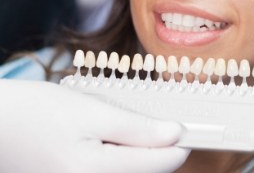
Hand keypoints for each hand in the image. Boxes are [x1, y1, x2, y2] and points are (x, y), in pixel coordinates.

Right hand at [0, 79, 188, 172]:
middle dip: (156, 148)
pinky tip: (110, 142)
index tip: (190, 126)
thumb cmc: (36, 113)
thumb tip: (175, 135)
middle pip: (147, 172)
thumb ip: (137, 128)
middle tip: (156, 122)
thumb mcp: (92, 112)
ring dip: (139, 155)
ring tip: (125, 130)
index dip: (180, 142)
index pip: (161, 163)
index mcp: (95, 172)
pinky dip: (121, 160)